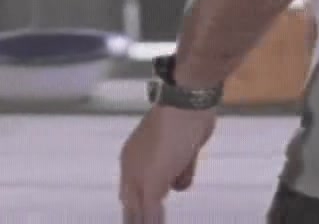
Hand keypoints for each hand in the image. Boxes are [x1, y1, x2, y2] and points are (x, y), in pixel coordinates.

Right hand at [119, 105, 216, 222]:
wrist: (189, 107)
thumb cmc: (166, 143)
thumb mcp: (153, 180)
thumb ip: (147, 207)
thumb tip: (147, 223)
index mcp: (129, 169)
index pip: (129, 204)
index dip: (133, 220)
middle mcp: (142, 163)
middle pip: (143, 196)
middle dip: (147, 213)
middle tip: (152, 221)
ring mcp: (164, 156)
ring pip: (163, 185)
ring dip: (164, 196)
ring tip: (161, 210)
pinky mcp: (184, 151)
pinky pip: (182, 173)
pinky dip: (183, 179)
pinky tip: (183, 181)